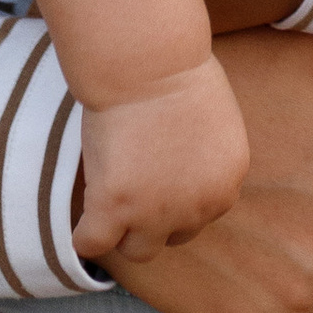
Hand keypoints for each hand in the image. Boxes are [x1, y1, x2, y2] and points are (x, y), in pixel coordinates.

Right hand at [70, 54, 251, 260]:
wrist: (148, 61)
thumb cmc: (176, 72)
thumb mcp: (213, 123)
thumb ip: (204, 160)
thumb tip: (182, 176)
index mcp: (227, 183)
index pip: (200, 215)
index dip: (175, 197)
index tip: (157, 173)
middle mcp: (198, 207)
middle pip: (174, 237)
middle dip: (156, 216)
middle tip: (134, 180)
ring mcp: (156, 212)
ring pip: (138, 251)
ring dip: (125, 229)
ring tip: (110, 197)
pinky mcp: (115, 208)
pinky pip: (93, 244)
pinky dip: (86, 234)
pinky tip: (85, 213)